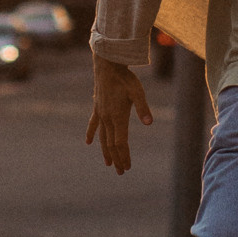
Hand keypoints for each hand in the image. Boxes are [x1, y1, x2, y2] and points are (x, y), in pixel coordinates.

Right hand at [85, 57, 153, 174]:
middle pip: (111, 144)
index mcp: (117, 117)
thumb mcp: (137, 91)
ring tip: (108, 164)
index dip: (124, 156)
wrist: (107, 64)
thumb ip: (143, 107)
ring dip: (106, 151)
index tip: (127, 167)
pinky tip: (88, 143)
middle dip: (117, 158)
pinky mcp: (97, 107)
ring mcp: (100, 113)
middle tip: (121, 172)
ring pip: (103, 137)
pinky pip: (93, 124)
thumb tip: (149, 123)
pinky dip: (91, 134)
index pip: (120, 142)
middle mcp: (107, 118)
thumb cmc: (125, 77)